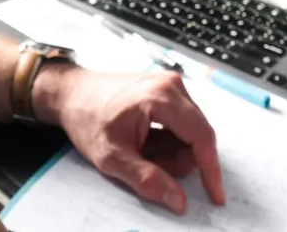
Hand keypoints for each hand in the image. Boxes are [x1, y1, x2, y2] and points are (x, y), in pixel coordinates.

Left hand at [33, 67, 225, 214]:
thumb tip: (177, 200)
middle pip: (197, 136)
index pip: (201, 137)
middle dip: (175, 160)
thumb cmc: (87, 117)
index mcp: (162, 96)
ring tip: (138, 150)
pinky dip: (166, 140)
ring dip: (170, 151)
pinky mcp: (167, 90)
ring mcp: (170, 85)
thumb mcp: (111, 157)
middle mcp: (172, 85)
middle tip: (143, 163)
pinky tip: (143, 140)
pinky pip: (181, 124)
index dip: (210, 170)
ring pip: (190, 133)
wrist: (71, 93)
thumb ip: (146, 180)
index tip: (215, 196)